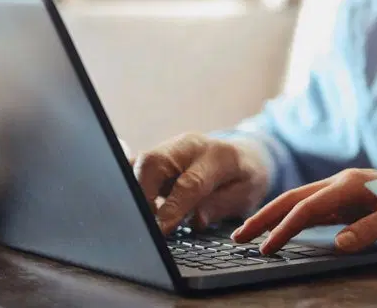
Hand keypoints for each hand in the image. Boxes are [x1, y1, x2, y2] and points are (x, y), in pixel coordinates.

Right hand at [132, 133, 270, 233]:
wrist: (244, 154)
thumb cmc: (245, 176)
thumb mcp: (246, 195)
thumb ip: (220, 206)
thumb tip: (196, 220)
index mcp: (218, 155)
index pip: (190, 182)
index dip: (173, 208)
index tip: (161, 230)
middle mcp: (189, 146)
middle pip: (153, 163)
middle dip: (142, 194)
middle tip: (145, 224)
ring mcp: (170, 148)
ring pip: (139, 163)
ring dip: (133, 191)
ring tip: (141, 217)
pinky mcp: (156, 156)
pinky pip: (135, 166)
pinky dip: (131, 186)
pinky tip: (134, 205)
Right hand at [230, 168, 376, 254]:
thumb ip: (370, 229)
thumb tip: (338, 244)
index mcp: (350, 184)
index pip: (307, 207)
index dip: (284, 228)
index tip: (265, 248)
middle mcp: (342, 183)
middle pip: (293, 198)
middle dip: (264, 216)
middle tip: (237, 237)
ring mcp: (343, 191)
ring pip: (300, 203)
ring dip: (275, 217)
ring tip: (251, 234)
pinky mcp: (348, 200)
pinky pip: (314, 210)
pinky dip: (293, 219)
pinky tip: (283, 230)